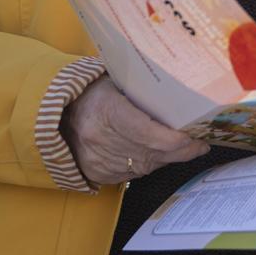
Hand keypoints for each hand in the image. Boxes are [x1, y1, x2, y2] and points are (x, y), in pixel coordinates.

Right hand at [62, 76, 206, 187]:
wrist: (54, 115)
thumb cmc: (89, 92)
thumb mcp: (113, 80)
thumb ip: (141, 88)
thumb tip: (179, 92)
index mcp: (107, 111)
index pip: (150, 133)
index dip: (177, 139)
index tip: (197, 135)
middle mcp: (102, 139)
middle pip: (155, 152)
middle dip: (184, 149)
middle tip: (201, 141)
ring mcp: (99, 160)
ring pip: (148, 165)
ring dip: (168, 157)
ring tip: (185, 145)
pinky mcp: (99, 174)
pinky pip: (135, 173)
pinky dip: (150, 163)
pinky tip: (157, 152)